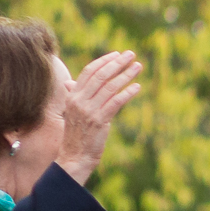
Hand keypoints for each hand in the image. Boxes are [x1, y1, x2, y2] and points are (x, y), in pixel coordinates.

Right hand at [52, 51, 142, 186]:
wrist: (74, 156)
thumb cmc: (77, 134)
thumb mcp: (72, 112)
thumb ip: (74, 96)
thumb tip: (71, 82)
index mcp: (72, 96)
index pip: (89, 72)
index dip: (104, 61)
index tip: (117, 54)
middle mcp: (79, 100)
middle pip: (101, 76)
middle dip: (117, 63)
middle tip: (131, 54)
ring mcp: (89, 110)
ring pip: (110, 87)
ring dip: (126, 75)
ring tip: (138, 66)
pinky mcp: (100, 121)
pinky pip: (116, 102)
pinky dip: (127, 93)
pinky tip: (137, 87)